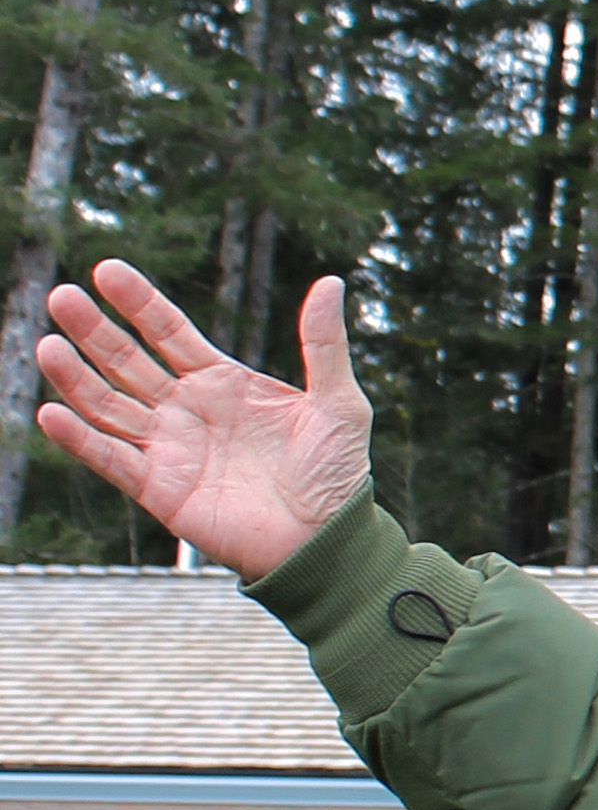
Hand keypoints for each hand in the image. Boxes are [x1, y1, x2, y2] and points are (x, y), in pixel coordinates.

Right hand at [30, 261, 371, 579]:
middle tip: (61, 297)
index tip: (106, 269)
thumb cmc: (337, 473)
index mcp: (223, 382)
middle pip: (127, 361)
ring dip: (75, 378)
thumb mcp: (339, 400)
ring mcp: (169, 448)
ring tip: (47, 344)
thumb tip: (330, 282)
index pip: (169, 331)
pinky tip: (52, 412)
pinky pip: (110, 459)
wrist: (328, 539)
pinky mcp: (159, 489)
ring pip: (108, 405)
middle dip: (94, 330)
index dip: (139, 302)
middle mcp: (186, 409)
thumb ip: (324, 344)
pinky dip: (79, 438)